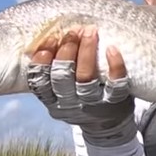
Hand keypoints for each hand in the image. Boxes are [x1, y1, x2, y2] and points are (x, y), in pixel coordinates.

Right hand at [26, 25, 136, 147]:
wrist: (108, 125)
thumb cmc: (81, 97)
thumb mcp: (62, 90)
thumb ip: (54, 69)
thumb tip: (50, 34)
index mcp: (52, 100)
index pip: (39, 80)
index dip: (41, 59)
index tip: (50, 38)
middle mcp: (70, 104)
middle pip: (62, 76)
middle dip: (66, 50)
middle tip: (73, 31)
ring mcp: (92, 104)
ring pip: (85, 78)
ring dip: (86, 51)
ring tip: (90, 31)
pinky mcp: (114, 103)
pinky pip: (115, 84)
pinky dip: (114, 66)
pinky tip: (112, 49)